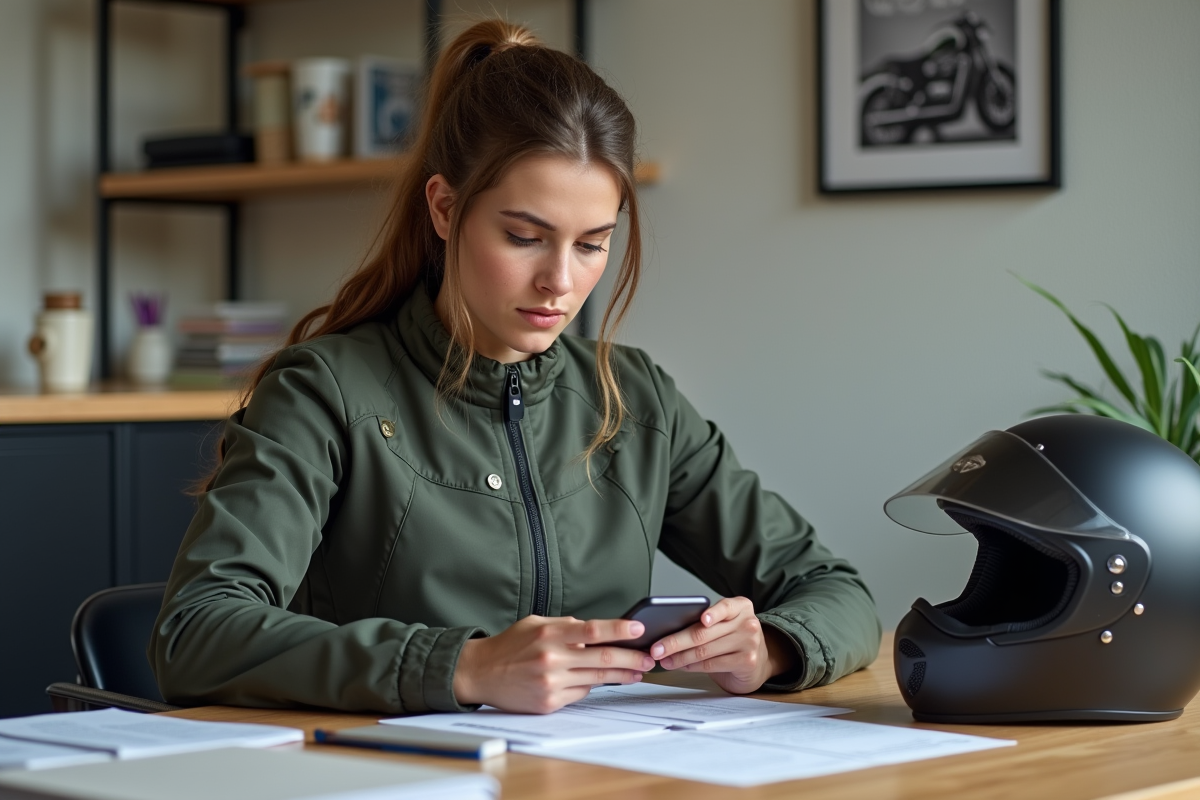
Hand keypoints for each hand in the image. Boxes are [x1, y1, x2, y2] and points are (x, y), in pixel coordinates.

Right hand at [453, 615, 654, 713]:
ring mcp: (551, 683)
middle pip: (601, 658)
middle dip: (631, 658)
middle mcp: (551, 658)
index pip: (592, 630)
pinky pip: (580, 693)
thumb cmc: (509, 646)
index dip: (619, 629)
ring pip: (595, 678)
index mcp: (549, 634)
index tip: (639, 629)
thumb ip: (565, 625)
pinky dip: (590, 684)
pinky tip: (597, 680)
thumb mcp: (535, 624)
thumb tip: (595, 630)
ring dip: (620, 675)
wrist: (481, 673)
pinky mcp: (549, 702)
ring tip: (636, 671)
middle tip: (648, 658)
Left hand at [650, 597, 797, 694]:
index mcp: (741, 606)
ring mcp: (749, 643)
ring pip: (704, 651)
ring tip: (664, 659)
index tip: (702, 619)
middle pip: (704, 633)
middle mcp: (748, 623)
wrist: (758, 661)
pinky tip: (681, 666)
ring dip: (679, 657)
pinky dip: (692, 666)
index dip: (713, 613)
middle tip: (657, 648)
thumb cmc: (733, 639)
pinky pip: (711, 664)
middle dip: (675, 641)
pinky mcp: (746, 662)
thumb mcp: (724, 624)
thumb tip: (667, 630)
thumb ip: (705, 622)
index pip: (725, 606)